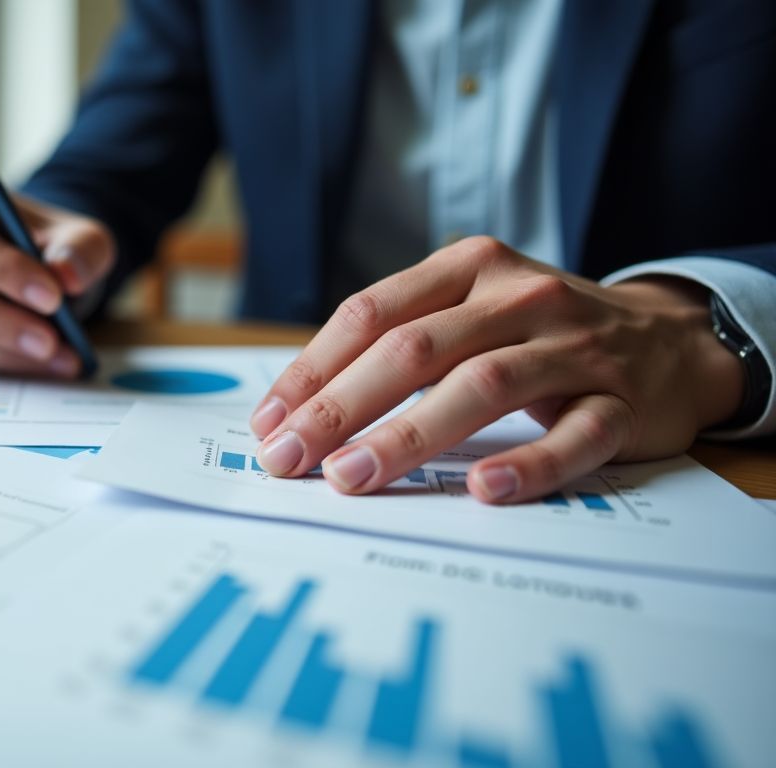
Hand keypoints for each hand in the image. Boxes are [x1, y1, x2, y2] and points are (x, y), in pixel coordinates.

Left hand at [250, 237, 744, 502]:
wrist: (670, 338)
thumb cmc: (539, 332)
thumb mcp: (470, 310)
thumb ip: (397, 342)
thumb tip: (297, 409)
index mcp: (468, 268)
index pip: (371, 314)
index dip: (313, 370)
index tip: (269, 423)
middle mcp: (518, 296)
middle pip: (414, 349)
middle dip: (340, 407)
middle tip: (290, 459)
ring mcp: (574, 346)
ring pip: (482, 386)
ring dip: (409, 434)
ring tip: (353, 477)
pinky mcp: (622, 401)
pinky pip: (574, 435)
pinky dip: (529, 462)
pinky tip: (483, 487)